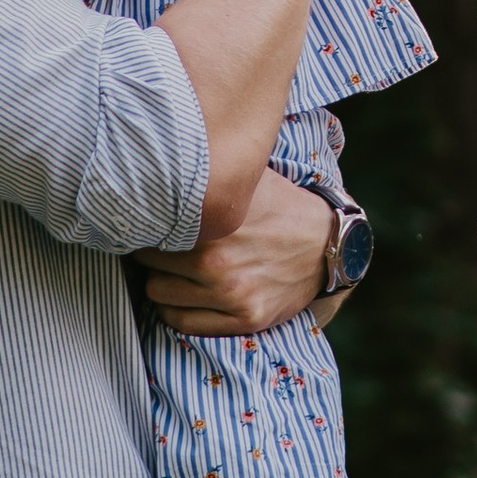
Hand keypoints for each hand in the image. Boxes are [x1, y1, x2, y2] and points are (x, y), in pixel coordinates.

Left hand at [144, 168, 333, 334]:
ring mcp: (231, 295)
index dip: (149, 225)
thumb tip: (165, 154)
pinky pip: (181, 323)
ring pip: (158, 294)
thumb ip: (208, 172)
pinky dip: (177, 309)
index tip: (153, 223)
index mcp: (215, 224)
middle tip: (166, 247)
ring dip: (163, 282)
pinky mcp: (244, 319)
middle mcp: (218, 262)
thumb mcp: (249, 178)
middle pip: (148, 264)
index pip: (150, 230)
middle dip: (154, 253)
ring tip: (176, 271)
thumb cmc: (280, 206)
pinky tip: (187, 294)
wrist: (327, 245)